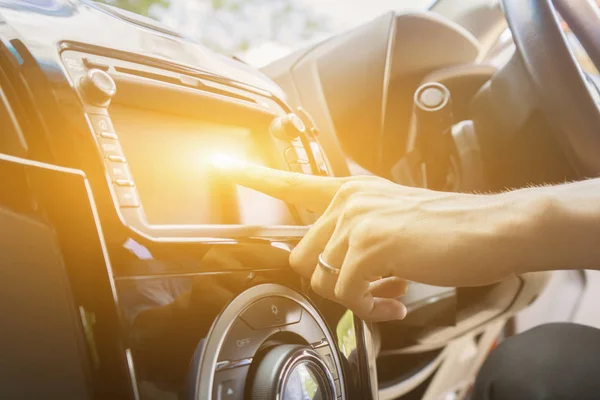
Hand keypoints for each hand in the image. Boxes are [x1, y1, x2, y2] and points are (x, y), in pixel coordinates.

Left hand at [221, 164, 515, 321]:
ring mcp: (357, 220)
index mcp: (353, 192)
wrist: (491, 229)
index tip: (224, 168)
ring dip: (355, 295)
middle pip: (304, 255)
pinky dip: (369, 304)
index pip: (295, 184)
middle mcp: (348, 201)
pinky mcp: (369, 245)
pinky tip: (395, 298)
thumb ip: (362, 238)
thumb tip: (347, 272)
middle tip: (370, 287)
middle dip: (331, 280)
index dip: (255, 178)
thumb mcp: (397, 221)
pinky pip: (347, 291)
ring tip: (388, 293)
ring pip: (324, 277)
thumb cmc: (450, 227)